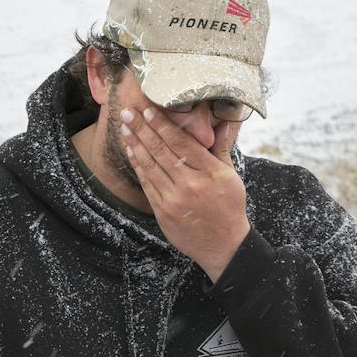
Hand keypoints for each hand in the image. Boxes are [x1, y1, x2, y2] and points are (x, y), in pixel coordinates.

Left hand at [121, 105, 250, 282]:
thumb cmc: (229, 207)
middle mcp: (191, 184)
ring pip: (150, 166)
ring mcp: (175, 199)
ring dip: (135, 145)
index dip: (162, 125)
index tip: (148, 110)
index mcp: (210, 172)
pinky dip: (138, 166)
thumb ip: (221, 147)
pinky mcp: (163, 212)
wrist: (224, 246)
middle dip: (142, 129)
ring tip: (125, 128)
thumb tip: (222, 121)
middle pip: (162, 151)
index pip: (182, 143)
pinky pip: (147, 184)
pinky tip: (131, 151)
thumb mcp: (231, 176)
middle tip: (128, 113)